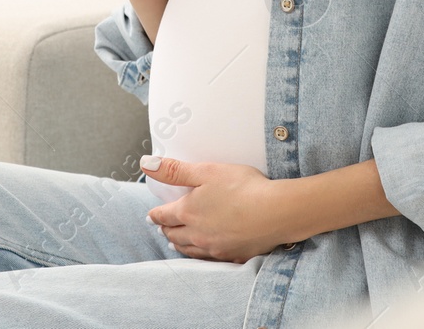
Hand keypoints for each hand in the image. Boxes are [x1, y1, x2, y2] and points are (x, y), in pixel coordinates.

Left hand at [140, 156, 292, 262]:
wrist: (277, 212)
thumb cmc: (243, 187)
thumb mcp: (206, 171)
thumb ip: (174, 170)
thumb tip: (146, 164)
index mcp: (188, 212)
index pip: (164, 216)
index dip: (155, 215)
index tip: (150, 216)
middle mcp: (197, 234)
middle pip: (174, 234)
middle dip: (166, 229)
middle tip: (161, 227)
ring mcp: (215, 248)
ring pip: (189, 250)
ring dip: (179, 245)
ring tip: (175, 243)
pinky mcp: (233, 256)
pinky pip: (209, 259)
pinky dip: (200, 255)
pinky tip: (203, 253)